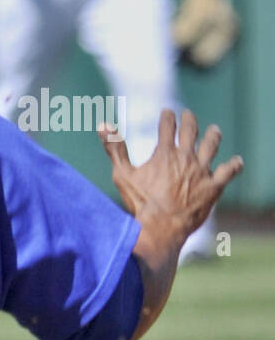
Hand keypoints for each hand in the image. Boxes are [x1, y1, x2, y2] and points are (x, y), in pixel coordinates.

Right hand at [100, 109, 241, 251]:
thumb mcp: (122, 174)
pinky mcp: (214, 187)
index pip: (167, 127)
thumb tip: (102, 125)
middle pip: (191, 131)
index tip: (167, 112)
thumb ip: (114, 148)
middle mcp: (186, 158)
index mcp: (165, 154)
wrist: (161, 227)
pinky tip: (237, 162)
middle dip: (189, 121)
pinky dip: (234, 165)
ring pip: (211, 146)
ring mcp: (202, 172)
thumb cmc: (140, 203)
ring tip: (214, 130)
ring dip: (213, 136)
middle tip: (188, 115)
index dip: (167, 117)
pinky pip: (228, 172)